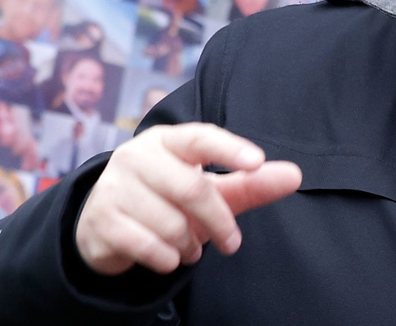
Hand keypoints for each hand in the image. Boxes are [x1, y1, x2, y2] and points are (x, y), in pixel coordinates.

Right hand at [74, 123, 301, 275]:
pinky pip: (145, 245)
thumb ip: (251, 183)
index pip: (200, 137)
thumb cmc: (169, 199)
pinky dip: (167, 258)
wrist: (108, 224)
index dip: (229, 148)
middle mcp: (136, 156)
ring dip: (190, 244)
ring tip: (191, 247)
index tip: (257, 161)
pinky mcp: (100, 220)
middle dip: (219, 221)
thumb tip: (295, 175)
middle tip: (232, 243)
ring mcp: (113, 187)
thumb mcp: (211, 189)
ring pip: (170, 222)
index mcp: (167, 140)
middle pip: (192, 188)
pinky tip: (170, 257)